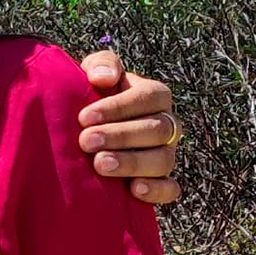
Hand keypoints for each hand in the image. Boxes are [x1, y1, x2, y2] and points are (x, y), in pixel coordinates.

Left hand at [76, 45, 181, 207]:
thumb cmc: (92, 98)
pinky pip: (170, 189)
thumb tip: (104, 78)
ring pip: (163, 159)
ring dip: (132, 163)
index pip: (149, 97)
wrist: (86, 133)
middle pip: (157, 130)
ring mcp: (166, 154)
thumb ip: (102, 64)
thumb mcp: (93, 73)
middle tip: (86, 142)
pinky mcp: (162, 182)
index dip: (119, 107)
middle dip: (120, 136)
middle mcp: (167, 125)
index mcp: (155, 96)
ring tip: (101, 165)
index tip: (85, 117)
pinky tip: (134, 190)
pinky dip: (156, 190)